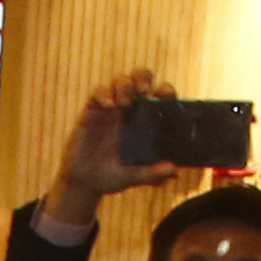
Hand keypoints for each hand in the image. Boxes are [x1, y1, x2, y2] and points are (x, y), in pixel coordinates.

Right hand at [47, 69, 180, 222]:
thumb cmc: (114, 175)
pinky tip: (108, 105)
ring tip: (124, 102)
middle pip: (141, 78)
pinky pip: (98, 93)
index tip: (167, 95)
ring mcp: (112, 108)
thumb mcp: (135, 176)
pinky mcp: (93, 111)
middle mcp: (131, 109)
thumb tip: (174, 172)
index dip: (166, 91)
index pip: (160, 95)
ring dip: (124, 85)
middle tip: (144, 89)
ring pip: (121, 81)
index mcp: (147, 120)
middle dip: (143, 77)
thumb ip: (154, 174)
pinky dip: (103, 94)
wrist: (86, 182)